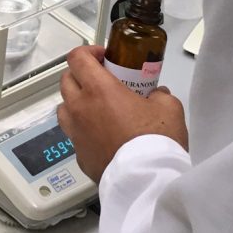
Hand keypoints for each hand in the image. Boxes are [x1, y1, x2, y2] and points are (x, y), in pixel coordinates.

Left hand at [57, 46, 187, 182]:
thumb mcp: (169, 108)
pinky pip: (74, 134)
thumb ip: (159, 95)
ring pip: (63, 108)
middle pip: (66, 80)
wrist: (145, 180)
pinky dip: (83, 129)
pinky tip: (102, 135)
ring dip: (76, 102)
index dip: (88, 52)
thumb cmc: (155, 140)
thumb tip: (156, 95)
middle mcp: (79, 108)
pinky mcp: (78, 155)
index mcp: (98, 90)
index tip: (104, 57)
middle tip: (102, 79)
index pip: (77, 58)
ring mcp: (75, 133)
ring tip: (97, 107)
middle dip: (81, 75)